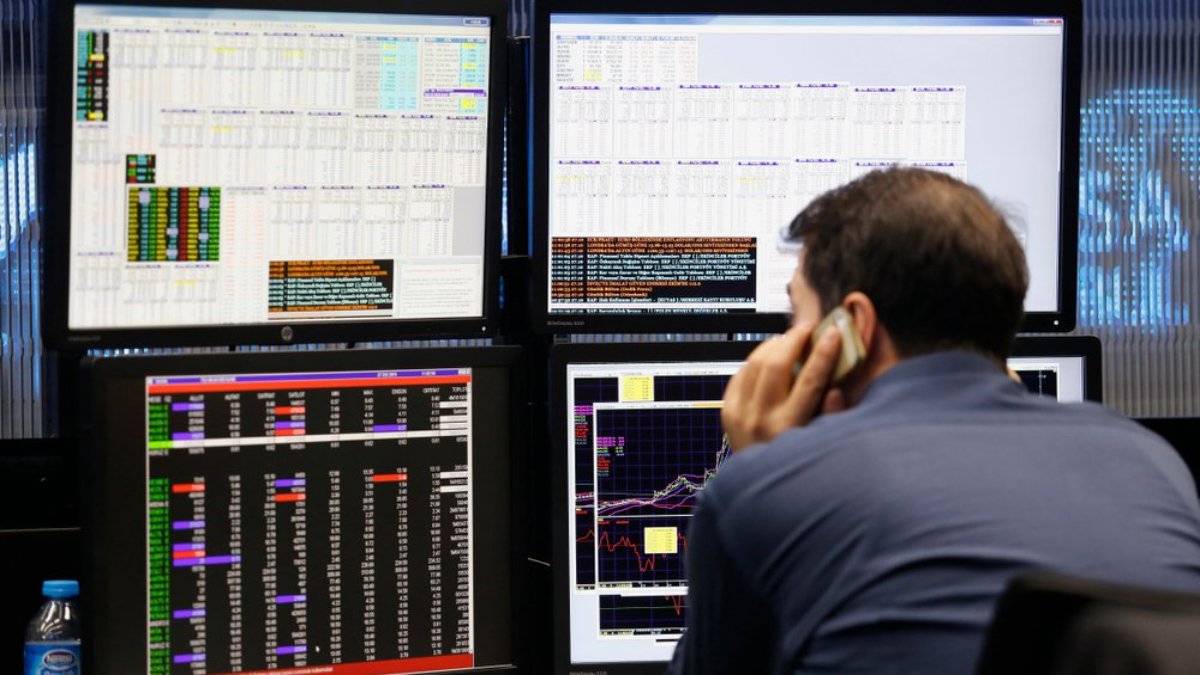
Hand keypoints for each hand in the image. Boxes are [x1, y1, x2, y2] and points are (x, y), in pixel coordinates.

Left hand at [722, 320, 846, 452]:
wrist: (760, 491)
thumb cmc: (797, 464)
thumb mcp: (822, 443)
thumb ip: (830, 417)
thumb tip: (833, 388)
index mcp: (790, 428)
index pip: (810, 380)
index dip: (823, 352)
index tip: (833, 332)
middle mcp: (763, 420)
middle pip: (777, 364)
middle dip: (794, 339)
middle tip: (807, 327)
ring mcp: (741, 415)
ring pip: (755, 364)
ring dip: (773, 345)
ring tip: (789, 338)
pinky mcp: (728, 413)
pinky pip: (740, 374)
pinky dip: (755, 361)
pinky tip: (768, 356)